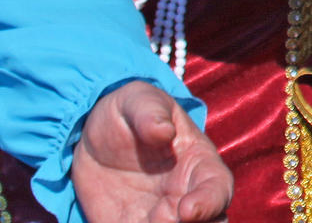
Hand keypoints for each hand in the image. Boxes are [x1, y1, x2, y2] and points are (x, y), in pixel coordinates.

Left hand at [71, 81, 229, 222]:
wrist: (94, 137)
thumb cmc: (128, 112)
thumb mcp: (138, 101)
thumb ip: (151, 112)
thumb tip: (164, 132)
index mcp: (198, 165)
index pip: (217, 189)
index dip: (208, 203)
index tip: (186, 212)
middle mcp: (184, 197)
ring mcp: (159, 218)